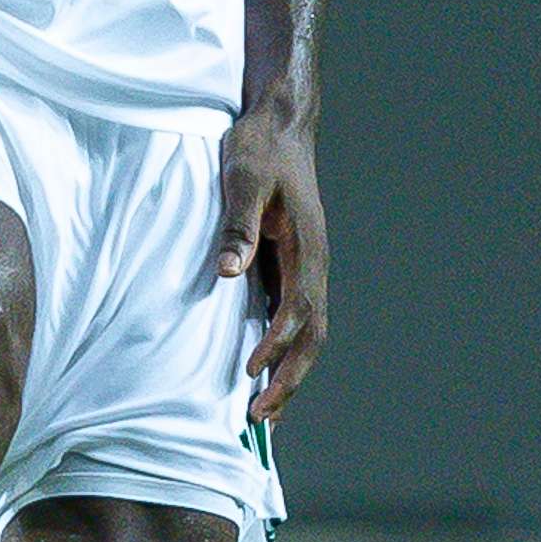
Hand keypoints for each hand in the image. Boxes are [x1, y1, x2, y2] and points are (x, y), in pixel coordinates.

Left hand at [211, 105, 328, 418]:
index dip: (276, 344)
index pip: (298, 310)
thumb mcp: (243, 180)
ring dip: (289, 373)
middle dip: (290, 379)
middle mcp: (312, 265)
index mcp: (306, 248)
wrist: (279, 125)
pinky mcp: (291, 266)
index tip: (250, 370)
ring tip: (263, 412)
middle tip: (260, 417)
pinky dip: (282, 352)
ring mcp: (304, 268)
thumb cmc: (260, 150)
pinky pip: (293, 319)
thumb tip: (228, 272)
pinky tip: (259, 370)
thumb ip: (237, 226)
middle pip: (312, 336)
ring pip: (307, 334)